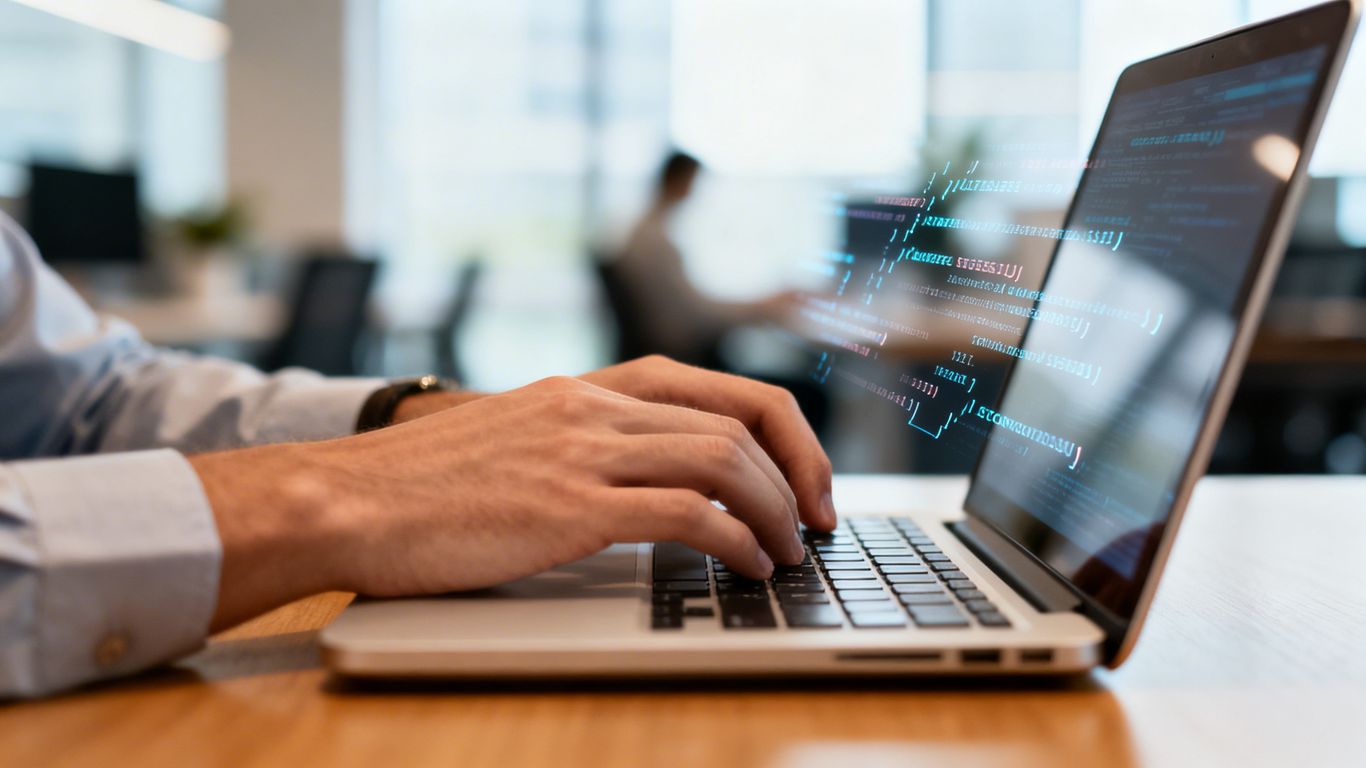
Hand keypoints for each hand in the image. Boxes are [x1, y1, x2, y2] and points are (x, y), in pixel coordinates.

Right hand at [387, 356, 836, 531]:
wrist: (345, 498)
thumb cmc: (423, 485)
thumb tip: (655, 483)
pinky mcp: (570, 505)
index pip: (718, 388)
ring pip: (723, 458)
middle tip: (817, 520)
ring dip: (775, 509)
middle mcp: (594, 406)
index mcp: (587, 387)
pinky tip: (747, 566)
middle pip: (738, 417)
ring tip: (789, 552)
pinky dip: (736, 540)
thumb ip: (584, 446)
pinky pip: (687, 512)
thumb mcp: (518, 440)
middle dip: (799, 470)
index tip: (805, 478)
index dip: (781, 431)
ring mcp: (582, 450)